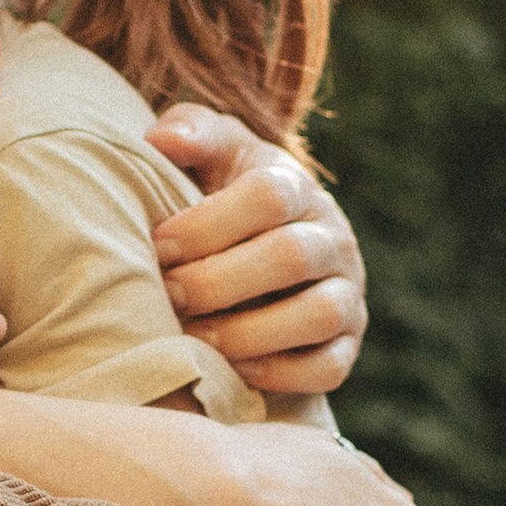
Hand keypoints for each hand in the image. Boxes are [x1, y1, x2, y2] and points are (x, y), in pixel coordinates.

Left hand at [148, 107, 365, 398]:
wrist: (257, 262)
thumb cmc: (222, 203)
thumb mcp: (212, 158)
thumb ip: (192, 132)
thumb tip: (163, 138)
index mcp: (297, 188)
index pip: (269, 195)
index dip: (208, 223)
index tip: (158, 245)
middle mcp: (333, 239)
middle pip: (290, 257)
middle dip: (219, 281)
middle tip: (169, 294)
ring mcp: (347, 295)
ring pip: (318, 314)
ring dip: (249, 331)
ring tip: (195, 334)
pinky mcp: (346, 346)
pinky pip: (328, 367)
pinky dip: (279, 372)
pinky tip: (232, 366)